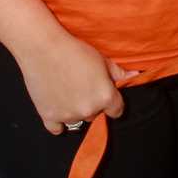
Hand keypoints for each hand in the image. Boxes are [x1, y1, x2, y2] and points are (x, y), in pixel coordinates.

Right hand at [16, 28, 137, 134]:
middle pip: (95, 114)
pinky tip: (58, 106)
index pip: (117, 110)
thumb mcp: (102, 59)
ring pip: (77, 120)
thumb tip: (135, 76)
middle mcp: (88, 110)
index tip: (104, 95)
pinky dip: (58, 121)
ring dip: (75, 111)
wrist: (43, 48)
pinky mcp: (48, 116)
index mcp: (105, 96)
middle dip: (91, 103)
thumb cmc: (74, 50)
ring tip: (68, 92)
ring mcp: (68, 115)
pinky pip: (57, 129)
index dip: (112, 102)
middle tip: (82, 86)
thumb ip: (118, 73)